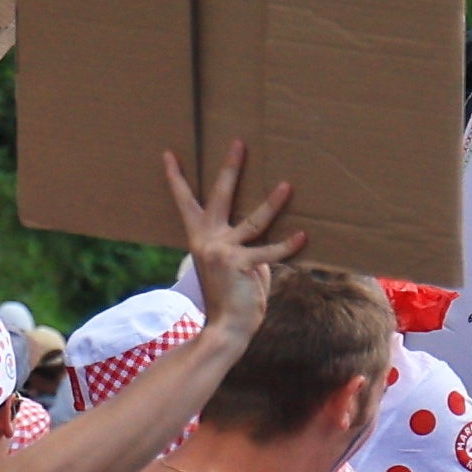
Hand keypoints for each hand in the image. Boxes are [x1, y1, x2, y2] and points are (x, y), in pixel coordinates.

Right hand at [165, 144, 301, 327]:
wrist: (226, 328)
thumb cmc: (235, 295)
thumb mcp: (237, 263)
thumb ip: (247, 243)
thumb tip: (269, 231)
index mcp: (200, 237)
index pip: (185, 202)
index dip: (177, 178)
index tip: (169, 154)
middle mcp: (208, 240)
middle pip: (220, 196)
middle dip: (230, 168)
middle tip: (240, 143)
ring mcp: (223, 251)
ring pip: (252, 221)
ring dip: (271, 203)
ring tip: (287, 185)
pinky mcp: (241, 265)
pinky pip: (269, 251)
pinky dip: (287, 245)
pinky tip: (302, 235)